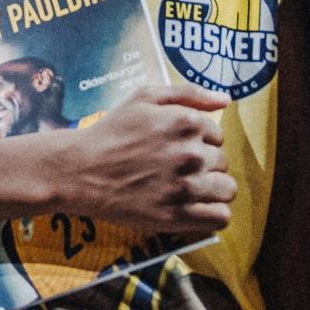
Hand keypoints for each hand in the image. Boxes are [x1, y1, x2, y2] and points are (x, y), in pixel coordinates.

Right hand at [34, 84, 235, 236]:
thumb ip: (188, 93)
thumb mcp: (144, 97)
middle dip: (205, 164)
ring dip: (213, 188)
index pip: (217, 135)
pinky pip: (221, 217)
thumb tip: (225, 100)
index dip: (200, 141)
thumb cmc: (111, 132)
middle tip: (178, 168)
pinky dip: (213, 213)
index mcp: (186, 123)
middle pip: (222, 161)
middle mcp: (192, 154)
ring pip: (227, 189)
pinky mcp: (179, 216)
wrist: (81, 171)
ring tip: (190, 188)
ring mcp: (186, 187)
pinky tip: (196, 207)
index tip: (179, 148)